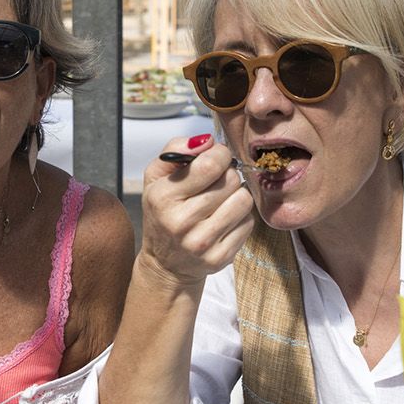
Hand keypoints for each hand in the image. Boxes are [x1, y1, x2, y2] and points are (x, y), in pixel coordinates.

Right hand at [138, 134, 255, 287]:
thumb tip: (207, 141)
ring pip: (244, 201)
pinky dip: (240, 217)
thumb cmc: (163, 212)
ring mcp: (202, 243)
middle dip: (228, 175)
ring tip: (222, 200)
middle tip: (216, 182)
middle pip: (231, 181)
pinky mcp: (220, 257)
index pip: (210, 165)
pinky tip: (223, 220)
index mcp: (163, 197)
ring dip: (236, 195)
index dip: (220, 154)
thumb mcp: (156, 177)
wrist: (166, 262)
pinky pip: (248, 223)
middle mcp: (181, 222)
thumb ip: (176, 149)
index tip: (217, 158)